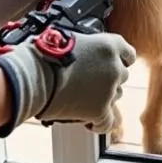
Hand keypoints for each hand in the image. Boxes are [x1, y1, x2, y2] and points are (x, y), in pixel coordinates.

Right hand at [0, 32, 135, 136]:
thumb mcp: (71, 40)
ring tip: (82, 98)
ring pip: (115, 96)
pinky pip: (108, 121)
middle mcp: (114, 67)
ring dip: (103, 98)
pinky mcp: (100, 111)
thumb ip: (87, 48)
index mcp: (108, 45)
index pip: (128, 54)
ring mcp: (109, 90)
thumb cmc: (44, 55)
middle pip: (121, 76)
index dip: (119, 60)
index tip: (111, 65)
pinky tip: (88, 120)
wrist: (34, 76)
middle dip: (107, 79)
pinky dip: (99, 122)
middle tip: (88, 82)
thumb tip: (84, 55)